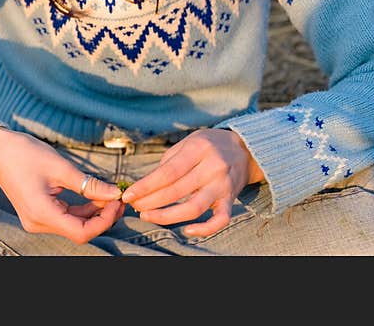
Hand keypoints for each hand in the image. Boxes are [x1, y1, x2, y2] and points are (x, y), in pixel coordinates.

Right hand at [0, 127, 122, 244]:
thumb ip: (89, 184)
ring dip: (93, 213)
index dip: (104, 220)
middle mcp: (38, 222)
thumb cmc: (24, 154)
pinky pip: (64, 217)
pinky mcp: (37, 213)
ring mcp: (36, 219)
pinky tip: (94, 197)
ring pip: (73, 225)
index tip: (117, 202)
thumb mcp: (60, 167)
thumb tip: (115, 194)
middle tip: (119, 199)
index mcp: (42, 213)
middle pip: (78, 230)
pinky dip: (80, 209)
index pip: (82, 232)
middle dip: (102, 217)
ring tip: (110, 196)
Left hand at [120, 128, 264, 237]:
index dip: (145, 186)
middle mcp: (212, 167)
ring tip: (148, 216)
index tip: (129, 195)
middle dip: (150, 201)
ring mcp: (223, 186)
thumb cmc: (208, 145)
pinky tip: (185, 230)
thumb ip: (168, 163)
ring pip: (194, 208)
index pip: (167, 172)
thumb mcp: (187, 143)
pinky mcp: (231, 200)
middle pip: (176, 191)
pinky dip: (204, 229)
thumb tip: (144, 185)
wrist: (244, 148)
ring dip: (167, 216)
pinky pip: (220, 220)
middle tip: (134, 206)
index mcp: (198, 149)